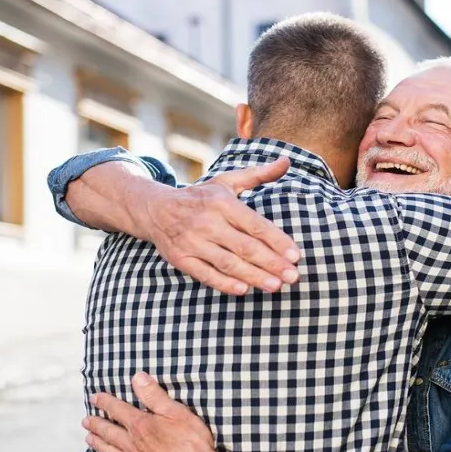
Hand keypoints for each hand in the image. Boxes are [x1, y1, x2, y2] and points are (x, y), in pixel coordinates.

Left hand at [83, 373, 220, 451]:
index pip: (117, 410)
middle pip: (108, 432)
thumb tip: (137, 378)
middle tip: (86, 421)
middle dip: (96, 424)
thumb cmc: (192, 443)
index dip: (105, 402)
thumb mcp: (177, 412)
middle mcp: (131, 446)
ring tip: (89, 439)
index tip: (95, 398)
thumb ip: (154, 395)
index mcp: (140, 426)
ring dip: (97, 444)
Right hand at [128, 157, 300, 294]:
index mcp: (222, 203)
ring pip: (228, 263)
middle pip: (245, 247)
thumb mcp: (226, 181)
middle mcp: (208, 222)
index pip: (255, 225)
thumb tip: (287, 161)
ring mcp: (193, 242)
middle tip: (293, 276)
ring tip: (276, 286)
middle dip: (271, 263)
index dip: (277, 241)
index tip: (296, 255)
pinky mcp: (181, 259)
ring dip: (253, 276)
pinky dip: (224, 283)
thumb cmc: (200, 197)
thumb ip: (258, 175)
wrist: (155, 209)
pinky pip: (205, 274)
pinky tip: (243, 290)